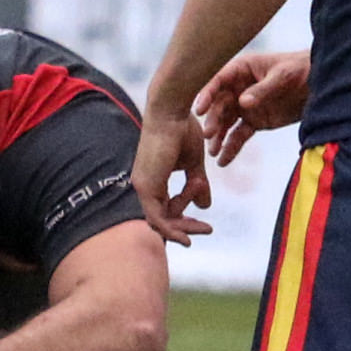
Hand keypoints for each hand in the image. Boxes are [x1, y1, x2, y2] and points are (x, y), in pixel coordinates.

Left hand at [135, 108, 211, 242]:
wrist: (173, 111)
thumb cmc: (182, 130)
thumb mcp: (194, 164)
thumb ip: (197, 185)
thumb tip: (204, 207)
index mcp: (152, 179)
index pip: (164, 209)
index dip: (184, 219)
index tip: (204, 224)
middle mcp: (144, 184)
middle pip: (162, 219)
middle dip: (186, 228)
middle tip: (207, 230)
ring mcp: (142, 186)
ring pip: (162, 220)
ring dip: (185, 227)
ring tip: (206, 227)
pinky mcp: (145, 186)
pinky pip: (158, 217)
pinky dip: (172, 230)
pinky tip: (187, 238)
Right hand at [194, 48, 310, 163]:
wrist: (319, 83)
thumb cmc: (300, 70)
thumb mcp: (283, 76)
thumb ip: (263, 89)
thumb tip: (242, 103)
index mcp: (241, 70)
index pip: (218, 81)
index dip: (207, 94)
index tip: (198, 109)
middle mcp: (238, 88)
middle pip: (219, 105)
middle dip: (212, 120)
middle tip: (208, 135)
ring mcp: (245, 106)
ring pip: (225, 123)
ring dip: (218, 137)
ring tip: (213, 152)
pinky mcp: (255, 121)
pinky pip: (239, 135)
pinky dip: (231, 148)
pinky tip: (223, 161)